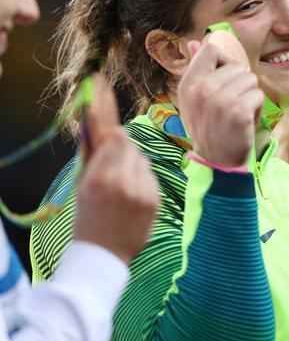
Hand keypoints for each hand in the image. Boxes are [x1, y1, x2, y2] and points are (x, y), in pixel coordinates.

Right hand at [74, 74, 159, 263]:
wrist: (103, 258)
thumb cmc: (86, 217)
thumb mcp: (81, 184)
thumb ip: (90, 152)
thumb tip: (93, 120)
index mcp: (99, 177)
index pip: (109, 132)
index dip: (104, 106)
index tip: (100, 82)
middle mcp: (123, 181)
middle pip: (126, 142)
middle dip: (117, 145)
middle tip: (108, 161)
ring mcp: (143, 190)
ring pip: (139, 156)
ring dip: (129, 161)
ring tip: (118, 187)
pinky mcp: (156, 198)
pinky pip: (148, 173)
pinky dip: (140, 176)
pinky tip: (130, 196)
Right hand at [177, 33, 263, 167]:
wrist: (217, 161)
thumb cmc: (208, 125)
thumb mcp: (194, 98)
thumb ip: (196, 68)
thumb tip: (196, 42)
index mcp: (188, 83)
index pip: (211, 48)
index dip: (224, 60)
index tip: (224, 77)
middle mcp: (202, 89)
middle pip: (237, 66)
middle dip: (240, 84)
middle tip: (231, 105)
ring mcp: (220, 100)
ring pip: (250, 80)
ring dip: (249, 97)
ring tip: (237, 113)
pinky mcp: (238, 111)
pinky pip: (258, 95)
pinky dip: (256, 109)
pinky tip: (245, 122)